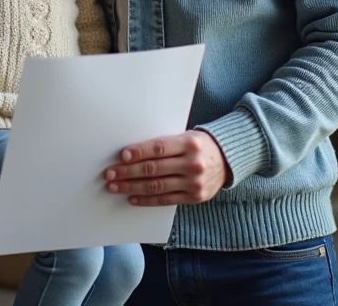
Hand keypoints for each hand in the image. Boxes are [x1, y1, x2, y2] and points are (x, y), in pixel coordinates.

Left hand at [103, 130, 228, 205]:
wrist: (227, 160)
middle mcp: (193, 163)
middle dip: (128, 171)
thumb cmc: (199, 146)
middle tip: (110, 173)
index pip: (159, 148)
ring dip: (132, 187)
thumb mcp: (185, 137)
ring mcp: (194, 183)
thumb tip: (131, 152)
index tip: (121, 156)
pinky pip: (165, 199)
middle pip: (154, 168)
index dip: (139, 152)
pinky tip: (132, 197)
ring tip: (115, 186)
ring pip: (156, 186)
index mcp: (189, 143)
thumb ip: (164, 144)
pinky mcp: (194, 197)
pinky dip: (146, 199)